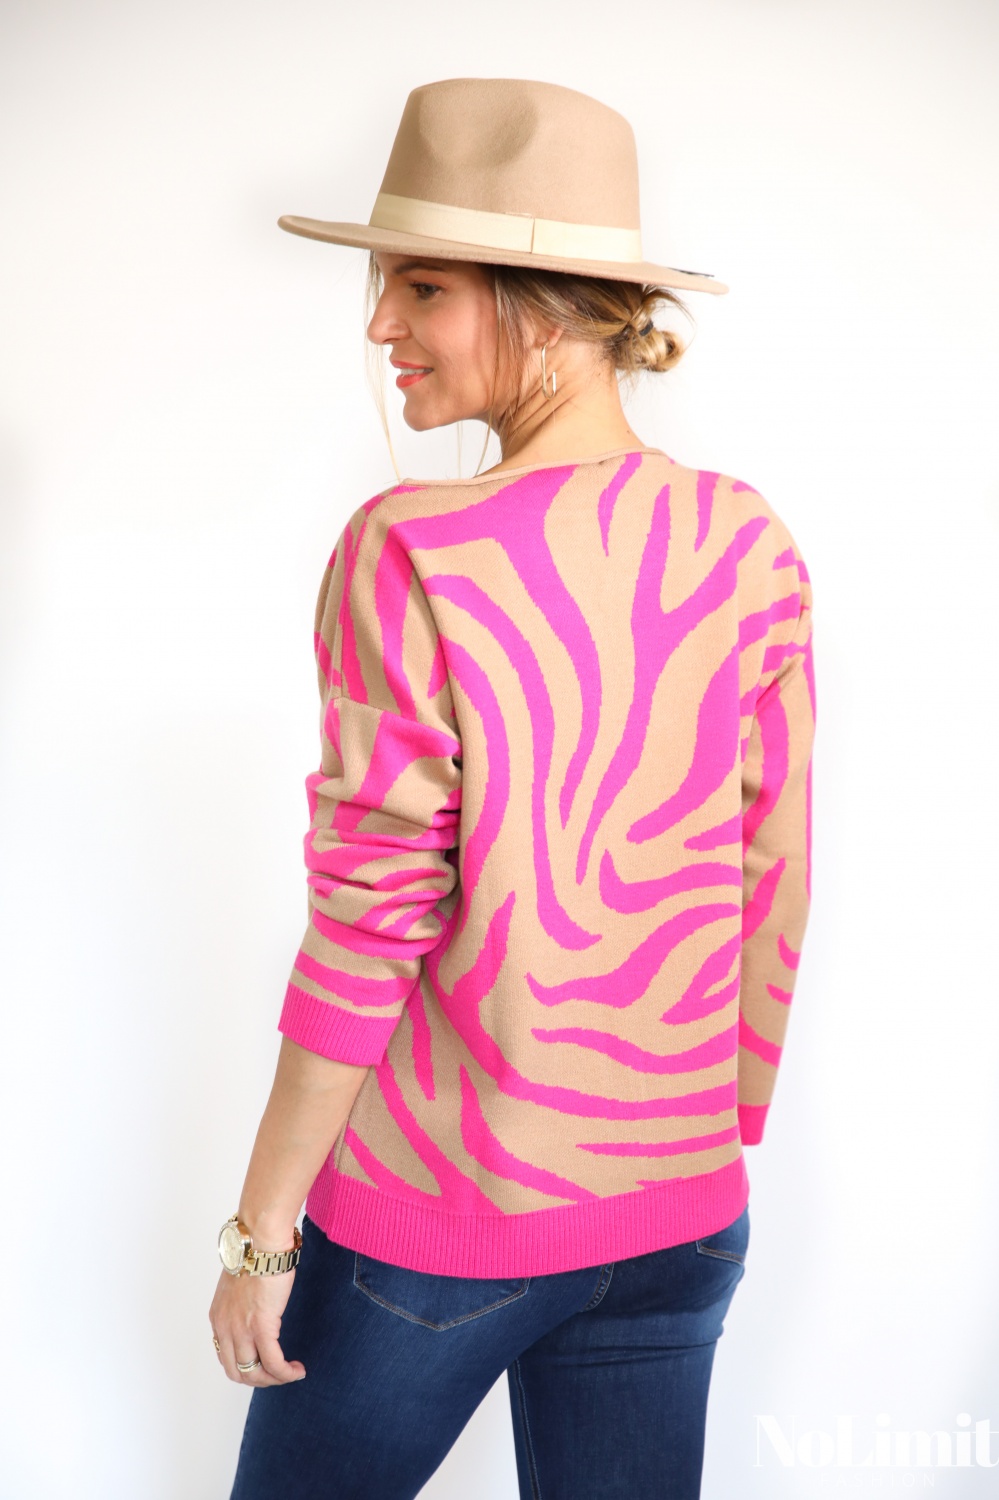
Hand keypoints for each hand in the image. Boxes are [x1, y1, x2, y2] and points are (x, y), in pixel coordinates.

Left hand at [209, 1264, 305, 1386]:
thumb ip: (242, 1303)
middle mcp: (225, 1328)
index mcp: (218, 1318)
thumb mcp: (239, 1284)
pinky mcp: (261, 1326)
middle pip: (237, 1373)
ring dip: (274, 1380)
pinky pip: (273, 1362)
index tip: (263, 1364)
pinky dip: (285, 1372)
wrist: (259, 1241)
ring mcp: (241, 1330)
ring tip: (290, 1373)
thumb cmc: (254, 1254)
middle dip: (259, 1380)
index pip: (226, 1357)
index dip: (246, 1367)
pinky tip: (297, 1370)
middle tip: (278, 1375)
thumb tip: (257, 1309)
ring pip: (254, 1373)